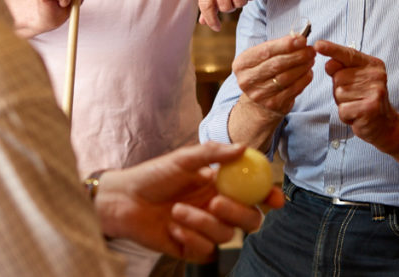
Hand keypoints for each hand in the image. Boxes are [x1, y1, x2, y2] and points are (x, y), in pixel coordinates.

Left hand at [96, 143, 284, 262]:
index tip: (274, 198)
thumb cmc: (153, 175)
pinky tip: (172, 227)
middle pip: (249, 219)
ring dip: (202, 223)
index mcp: (221, 185)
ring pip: (226, 235)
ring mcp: (206, 229)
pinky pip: (205, 250)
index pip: (254, 193)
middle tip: (215, 202)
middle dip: (238, 213)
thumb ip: (212, 153)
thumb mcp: (182, 158)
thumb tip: (243, 148)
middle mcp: (218, 208)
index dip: (269, 196)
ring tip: (176, 211)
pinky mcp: (193, 247)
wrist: (124, 200)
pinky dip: (189, 237)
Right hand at [233, 34, 315, 117]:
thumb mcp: (263, 57)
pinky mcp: (272, 104)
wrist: (258, 101)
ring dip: (302, 67)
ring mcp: (259, 95)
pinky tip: (309, 72)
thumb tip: (299, 38)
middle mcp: (247, 80)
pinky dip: (304, 80)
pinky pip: (292, 90)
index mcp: (241, 64)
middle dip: (297, 55)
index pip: (265, 51)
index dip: (285, 45)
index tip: (302, 39)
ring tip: (311, 59)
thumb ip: (277, 47)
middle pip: (276, 65)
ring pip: (286, 78)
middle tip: (311, 50)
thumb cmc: (264, 71)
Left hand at [317, 40, 398, 186]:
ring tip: (357, 105)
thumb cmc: (365, 99)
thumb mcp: (355, 81)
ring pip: (339, 94)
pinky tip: (357, 116)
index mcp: (373, 65)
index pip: (348, 54)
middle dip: (340, 90)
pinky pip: (342, 109)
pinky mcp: (370, 108)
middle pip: (338, 77)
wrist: (386, 125)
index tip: (317, 45)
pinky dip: (346, 116)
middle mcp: (376, 76)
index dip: (331, 49)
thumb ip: (342, 70)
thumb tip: (329, 63)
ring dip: (343, 103)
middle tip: (355, 97)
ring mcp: (375, 92)